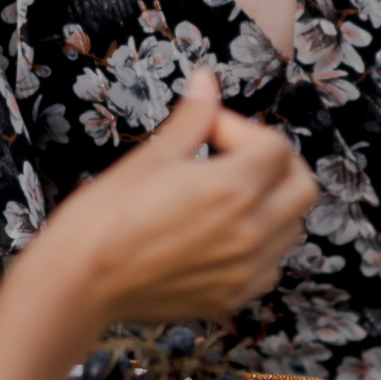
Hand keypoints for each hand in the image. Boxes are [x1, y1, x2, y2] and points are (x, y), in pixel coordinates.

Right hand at [36, 69, 318, 321]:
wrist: (77, 283)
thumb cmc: (104, 218)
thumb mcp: (152, 156)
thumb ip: (193, 118)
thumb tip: (207, 81)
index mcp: (233, 190)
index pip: (277, 146)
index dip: (242, 129)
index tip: (209, 131)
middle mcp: (250, 233)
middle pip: (303, 187)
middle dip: (277, 164)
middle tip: (237, 156)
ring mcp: (245, 271)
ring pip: (292, 228)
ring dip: (273, 204)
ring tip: (228, 195)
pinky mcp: (231, 298)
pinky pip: (271, 266)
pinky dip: (261, 245)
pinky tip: (224, 234)